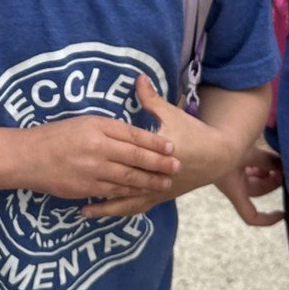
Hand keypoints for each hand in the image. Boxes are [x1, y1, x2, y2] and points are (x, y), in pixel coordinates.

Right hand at [19, 108, 177, 207]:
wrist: (28, 157)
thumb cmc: (57, 136)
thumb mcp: (84, 122)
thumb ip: (109, 128)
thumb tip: (134, 134)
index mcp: (98, 127)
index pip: (133, 135)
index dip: (155, 142)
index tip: (172, 146)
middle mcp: (98, 148)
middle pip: (136, 157)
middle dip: (159, 163)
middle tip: (177, 166)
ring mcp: (92, 170)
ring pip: (128, 177)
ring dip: (149, 181)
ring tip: (165, 183)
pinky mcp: (86, 188)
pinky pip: (113, 191)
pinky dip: (130, 193)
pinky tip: (141, 193)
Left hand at [76, 73, 230, 218]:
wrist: (217, 157)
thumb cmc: (193, 132)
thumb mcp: (171, 113)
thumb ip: (151, 99)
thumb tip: (137, 77)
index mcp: (157, 154)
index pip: (127, 155)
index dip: (103, 157)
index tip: (81, 155)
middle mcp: (156, 176)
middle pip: (123, 182)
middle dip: (98, 184)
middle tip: (71, 184)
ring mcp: (158, 190)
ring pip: (128, 201)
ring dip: (106, 206)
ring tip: (83, 210)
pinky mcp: (161, 197)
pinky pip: (137, 207)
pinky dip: (120, 211)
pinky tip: (103, 212)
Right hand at [212, 137, 284, 228]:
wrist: (201, 133)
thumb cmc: (220, 146)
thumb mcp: (250, 155)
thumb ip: (269, 162)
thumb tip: (286, 167)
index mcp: (235, 190)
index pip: (251, 216)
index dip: (268, 220)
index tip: (283, 213)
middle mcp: (232, 184)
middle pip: (256, 190)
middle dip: (271, 182)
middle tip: (284, 170)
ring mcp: (230, 173)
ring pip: (252, 178)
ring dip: (265, 171)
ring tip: (277, 159)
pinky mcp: (229, 160)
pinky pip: (247, 167)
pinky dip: (258, 163)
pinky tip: (266, 153)